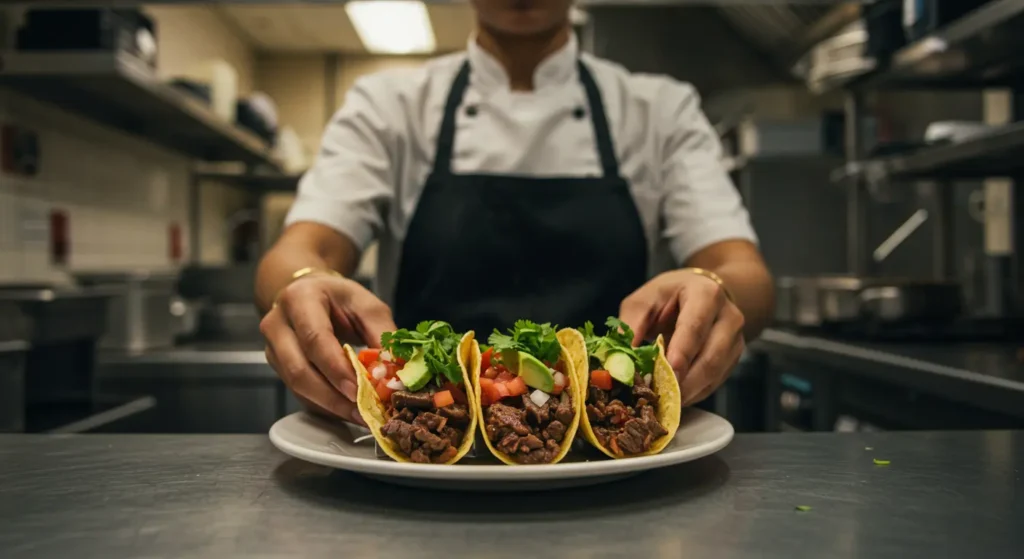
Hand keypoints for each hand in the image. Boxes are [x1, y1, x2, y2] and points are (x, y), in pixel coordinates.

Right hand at [260, 273, 396, 423]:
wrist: (312, 295)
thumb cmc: (341, 300)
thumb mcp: (367, 307)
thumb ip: (382, 335)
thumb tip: (397, 369)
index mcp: (300, 299)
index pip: (314, 339)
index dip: (336, 368)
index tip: (359, 390)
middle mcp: (277, 324)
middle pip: (299, 370)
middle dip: (333, 397)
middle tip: (364, 411)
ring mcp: (273, 349)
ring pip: (297, 387)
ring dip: (330, 406)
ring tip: (361, 415)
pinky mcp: (278, 368)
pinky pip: (300, 394)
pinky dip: (325, 407)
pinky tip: (348, 411)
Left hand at [620, 269, 744, 405]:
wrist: (700, 292)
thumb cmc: (668, 297)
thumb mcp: (643, 302)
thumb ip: (630, 327)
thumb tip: (618, 361)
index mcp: (705, 294)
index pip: (695, 327)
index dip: (681, 353)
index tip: (666, 375)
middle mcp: (728, 317)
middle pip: (710, 356)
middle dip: (684, 381)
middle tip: (659, 398)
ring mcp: (735, 339)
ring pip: (715, 374)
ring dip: (688, 392)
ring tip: (663, 402)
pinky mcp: (734, 358)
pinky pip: (715, 382)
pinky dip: (694, 393)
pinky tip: (674, 399)